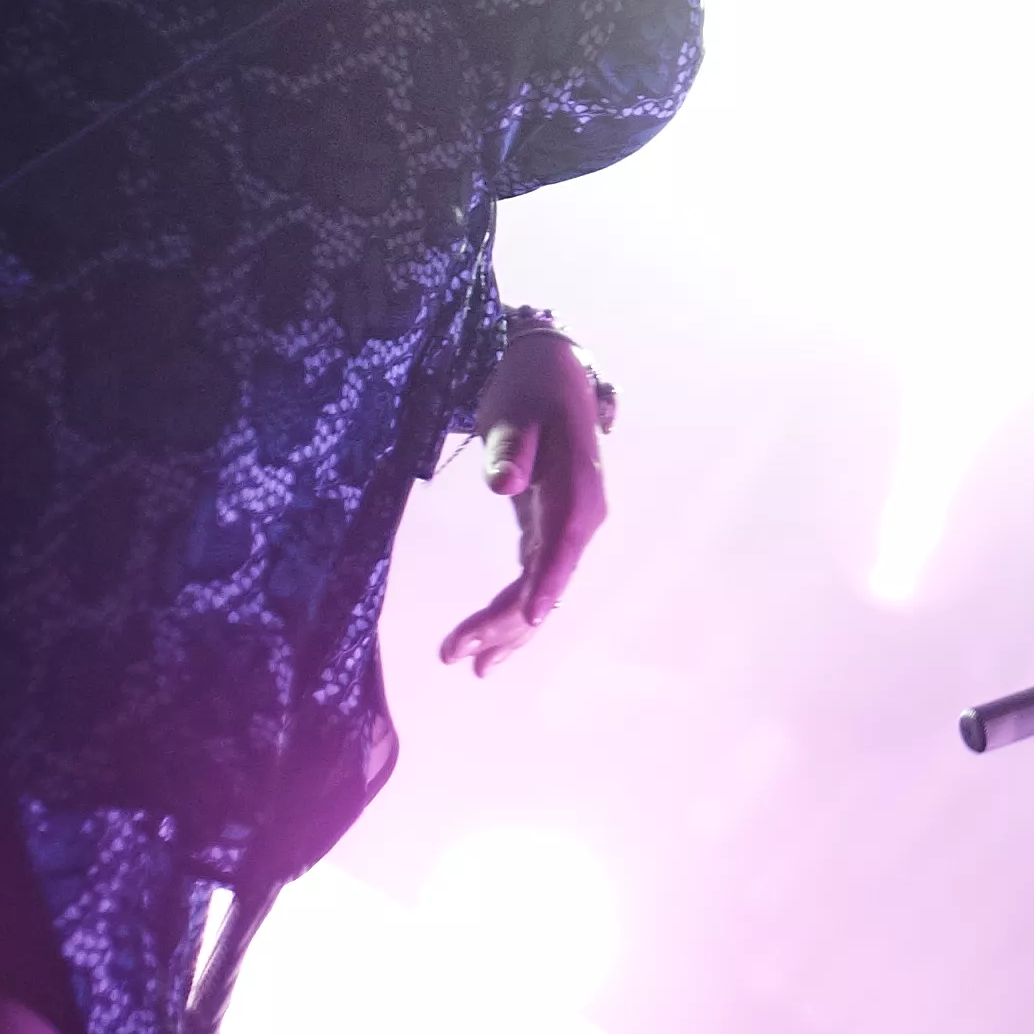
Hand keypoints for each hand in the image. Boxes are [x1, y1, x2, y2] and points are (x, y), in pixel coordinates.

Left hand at [438, 328, 612, 676]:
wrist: (547, 370)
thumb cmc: (529, 387)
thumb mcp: (516, 410)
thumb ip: (511, 448)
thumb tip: (504, 483)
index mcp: (578, 490)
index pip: (561, 546)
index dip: (544, 586)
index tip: (523, 621)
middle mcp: (580, 518)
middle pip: (548, 582)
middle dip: (506, 623)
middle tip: (454, 653)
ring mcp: (566, 528)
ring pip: (541, 590)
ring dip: (507, 630)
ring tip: (464, 663)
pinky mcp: (549, 529)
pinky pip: (534, 580)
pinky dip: (511, 612)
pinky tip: (484, 642)